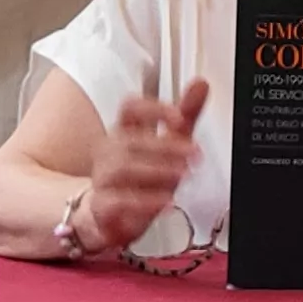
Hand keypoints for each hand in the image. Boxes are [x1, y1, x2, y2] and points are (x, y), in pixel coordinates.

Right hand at [80, 79, 207, 252]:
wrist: (106, 217)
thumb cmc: (139, 178)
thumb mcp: (168, 146)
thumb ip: (185, 117)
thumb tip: (201, 84)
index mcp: (126, 131)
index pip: (131, 108)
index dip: (154, 109)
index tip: (179, 117)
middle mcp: (111, 151)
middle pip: (131, 140)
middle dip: (166, 146)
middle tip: (194, 154)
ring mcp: (103, 178)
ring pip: (122, 169)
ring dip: (157, 171)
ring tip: (182, 176)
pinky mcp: (102, 206)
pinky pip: (117, 201)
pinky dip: (144, 202)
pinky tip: (167, 201)